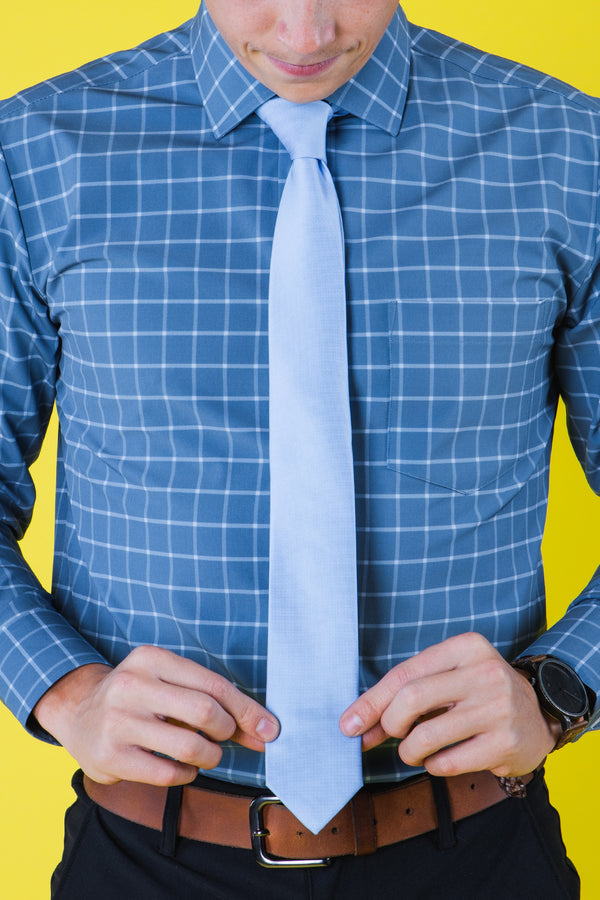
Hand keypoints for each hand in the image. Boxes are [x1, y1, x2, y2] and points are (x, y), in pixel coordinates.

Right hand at [33, 645, 278, 785]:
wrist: (79, 712)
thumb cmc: (141, 698)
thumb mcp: (172, 685)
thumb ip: (216, 703)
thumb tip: (264, 731)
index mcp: (152, 659)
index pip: (214, 685)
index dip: (247, 710)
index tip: (268, 730)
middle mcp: (132, 685)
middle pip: (205, 712)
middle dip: (226, 731)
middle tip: (223, 739)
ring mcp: (118, 721)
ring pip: (190, 746)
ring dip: (210, 756)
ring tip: (204, 754)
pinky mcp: (110, 756)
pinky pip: (169, 773)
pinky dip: (187, 774)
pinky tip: (182, 768)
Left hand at [339, 632, 558, 777]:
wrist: (538, 716)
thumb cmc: (476, 694)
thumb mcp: (445, 681)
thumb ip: (402, 697)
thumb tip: (355, 726)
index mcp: (465, 647)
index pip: (404, 674)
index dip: (371, 702)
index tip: (349, 725)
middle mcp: (484, 672)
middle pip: (411, 700)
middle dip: (390, 725)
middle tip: (394, 734)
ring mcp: (498, 708)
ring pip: (426, 737)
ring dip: (410, 751)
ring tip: (417, 749)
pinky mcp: (506, 742)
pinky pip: (447, 763)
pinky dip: (433, 766)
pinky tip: (443, 758)